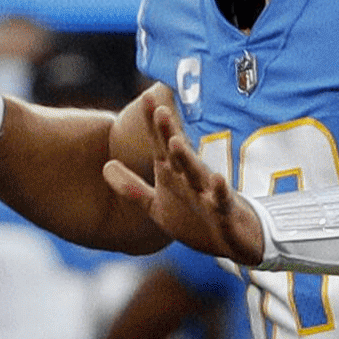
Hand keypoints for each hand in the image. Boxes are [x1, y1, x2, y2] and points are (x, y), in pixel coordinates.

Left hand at [102, 90, 263, 264]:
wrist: (233, 242)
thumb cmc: (195, 220)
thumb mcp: (158, 207)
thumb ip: (132, 188)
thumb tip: (105, 166)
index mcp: (174, 175)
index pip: (161, 145)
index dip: (153, 124)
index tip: (146, 97)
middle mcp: (190, 179)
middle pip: (178, 154)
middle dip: (169, 133)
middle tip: (160, 111)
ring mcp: (208, 194)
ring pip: (196, 174)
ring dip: (187, 158)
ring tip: (176, 141)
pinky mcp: (225, 211)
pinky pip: (221, 200)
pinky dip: (219, 190)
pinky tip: (217, 178)